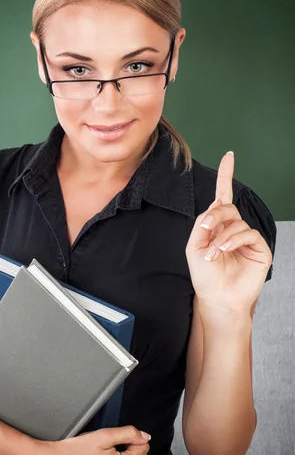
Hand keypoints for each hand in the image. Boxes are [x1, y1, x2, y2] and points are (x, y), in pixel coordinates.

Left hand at [186, 152, 272, 313]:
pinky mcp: (259, 248)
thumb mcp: (194, 246)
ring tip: (213, 253)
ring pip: (236, 222)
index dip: (226, 176)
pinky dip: (234, 240)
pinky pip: (248, 233)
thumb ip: (202, 224)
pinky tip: (224, 250)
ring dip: (222, 235)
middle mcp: (234, 229)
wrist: (217, 297)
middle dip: (215, 216)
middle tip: (205, 230)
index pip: (223, 196)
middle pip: (227, 207)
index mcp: (217, 226)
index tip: (229, 156)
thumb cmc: (205, 276)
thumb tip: (215, 207)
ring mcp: (247, 238)